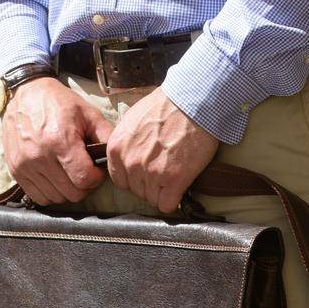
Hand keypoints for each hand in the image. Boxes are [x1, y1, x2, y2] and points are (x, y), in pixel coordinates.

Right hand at [2, 77, 111, 203]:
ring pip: (56, 198)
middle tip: (85, 172)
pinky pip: (38, 196)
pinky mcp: (15, 169)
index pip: (84, 179)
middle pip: (71, 193)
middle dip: (84, 186)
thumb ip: (106, 136)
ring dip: (67, 190)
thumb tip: (117, 158)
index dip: (96, 178)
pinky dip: (50, 192)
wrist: (24, 93)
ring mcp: (25, 165)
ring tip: (69, 173)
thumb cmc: (58, 102)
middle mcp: (40, 155)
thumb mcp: (87, 113)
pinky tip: (55, 178)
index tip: (96, 170)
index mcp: (60, 140)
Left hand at [105, 88, 219, 211]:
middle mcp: (130, 163)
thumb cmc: (166, 105)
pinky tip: (180, 186)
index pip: (119, 180)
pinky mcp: (173, 180)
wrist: (192, 102)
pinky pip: (167, 205)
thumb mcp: (133, 120)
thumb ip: (126, 143)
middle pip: (137, 191)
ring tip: (175, 173)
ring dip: (163, 191)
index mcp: (116, 148)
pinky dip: (174, 199)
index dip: (134, 178)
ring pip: (152, 199)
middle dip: (150, 184)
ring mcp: (151, 173)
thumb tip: (128, 156)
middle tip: (165, 168)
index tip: (146, 171)